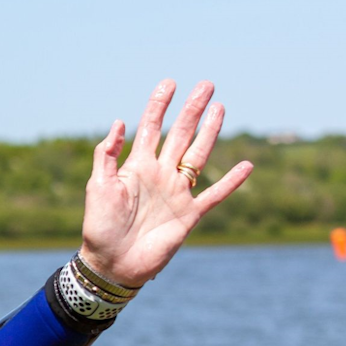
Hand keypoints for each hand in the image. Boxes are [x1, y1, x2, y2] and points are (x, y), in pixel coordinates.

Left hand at [80, 79, 253, 287]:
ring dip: (210, 133)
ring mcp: (177, 192)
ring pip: (199, 155)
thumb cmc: (100, 226)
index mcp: (136, 166)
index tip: (169, 83)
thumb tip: (119, 121)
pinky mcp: (189, 214)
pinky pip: (215, 195)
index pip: (151, 128)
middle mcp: (160, 174)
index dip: (159, 106)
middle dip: (192, 110)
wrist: (112, 262)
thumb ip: (107, 155)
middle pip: (180, 135)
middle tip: (206, 85)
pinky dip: (231, 182)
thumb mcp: (99, 186)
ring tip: (221, 108)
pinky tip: (246, 166)